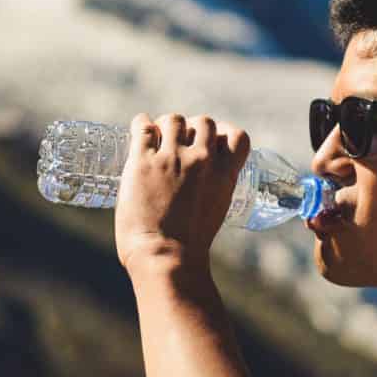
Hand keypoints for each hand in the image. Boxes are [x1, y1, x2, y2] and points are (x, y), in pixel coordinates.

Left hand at [115, 113, 251, 270]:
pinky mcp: (143, 161)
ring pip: (173, 119)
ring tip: (156, 136)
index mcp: (225, 174)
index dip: (224, 132)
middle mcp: (202, 160)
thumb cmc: (189, 245)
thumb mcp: (215, 211)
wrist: (165, 257)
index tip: (212, 140)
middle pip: (203, 121)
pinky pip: (142, 127)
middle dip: (192, 126)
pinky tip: (139, 128)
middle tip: (178, 139)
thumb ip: (212, 189)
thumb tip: (198, 184)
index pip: (236, 136)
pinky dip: (141, 124)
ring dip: (165, 125)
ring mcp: (171, 158)